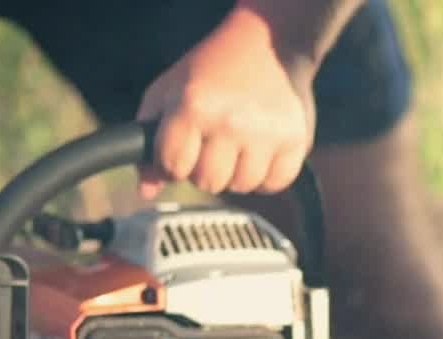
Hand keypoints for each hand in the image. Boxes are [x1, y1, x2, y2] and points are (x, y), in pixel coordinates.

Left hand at [134, 8, 317, 198]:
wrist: (268, 45)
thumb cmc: (212, 68)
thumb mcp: (169, 91)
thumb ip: (149, 138)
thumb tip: (147, 190)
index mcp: (194, 107)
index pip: (174, 167)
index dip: (174, 163)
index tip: (183, 149)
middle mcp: (231, 122)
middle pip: (209, 182)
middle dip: (206, 170)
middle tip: (212, 147)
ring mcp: (266, 133)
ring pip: (243, 186)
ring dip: (237, 174)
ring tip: (238, 148)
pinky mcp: (295, 140)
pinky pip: (275, 184)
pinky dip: (266, 177)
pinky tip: (260, 155)